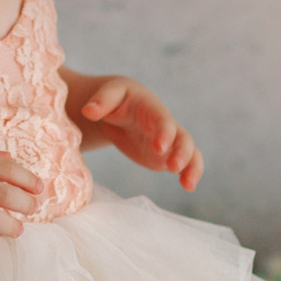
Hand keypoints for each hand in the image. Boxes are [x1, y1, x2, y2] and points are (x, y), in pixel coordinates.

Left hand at [79, 76, 203, 190]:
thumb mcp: (109, 93)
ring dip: (192, 167)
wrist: (121, 107)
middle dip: (182, 152)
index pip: (162, 120)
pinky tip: (189, 187)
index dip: (164, 133)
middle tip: (174, 167)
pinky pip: (184, 165)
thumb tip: (88, 111)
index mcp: (152, 108)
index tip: (159, 147)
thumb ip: (101, 100)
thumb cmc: (116, 98)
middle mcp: (166, 125)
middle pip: (182, 137)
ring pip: (190, 152)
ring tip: (188, 184)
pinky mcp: (165, 156)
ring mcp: (169, 142)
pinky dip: (189, 175)